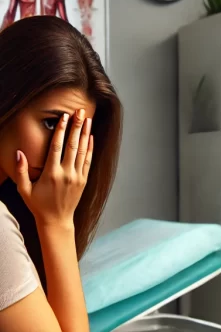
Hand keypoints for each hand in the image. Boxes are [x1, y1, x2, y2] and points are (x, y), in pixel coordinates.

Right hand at [15, 109, 92, 227]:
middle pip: (73, 145)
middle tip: (81, 111)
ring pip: (83, 151)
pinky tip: (91, 137)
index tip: (64, 117)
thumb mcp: (24, 189)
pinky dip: (90, 148)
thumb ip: (20, 170)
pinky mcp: (83, 181)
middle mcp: (66, 173)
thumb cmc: (38, 205)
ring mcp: (77, 177)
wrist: (57, 220)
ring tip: (88, 120)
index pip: (57, 147)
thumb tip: (18, 152)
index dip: (61, 131)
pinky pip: (88, 161)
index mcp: (51, 174)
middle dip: (77, 127)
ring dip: (85, 134)